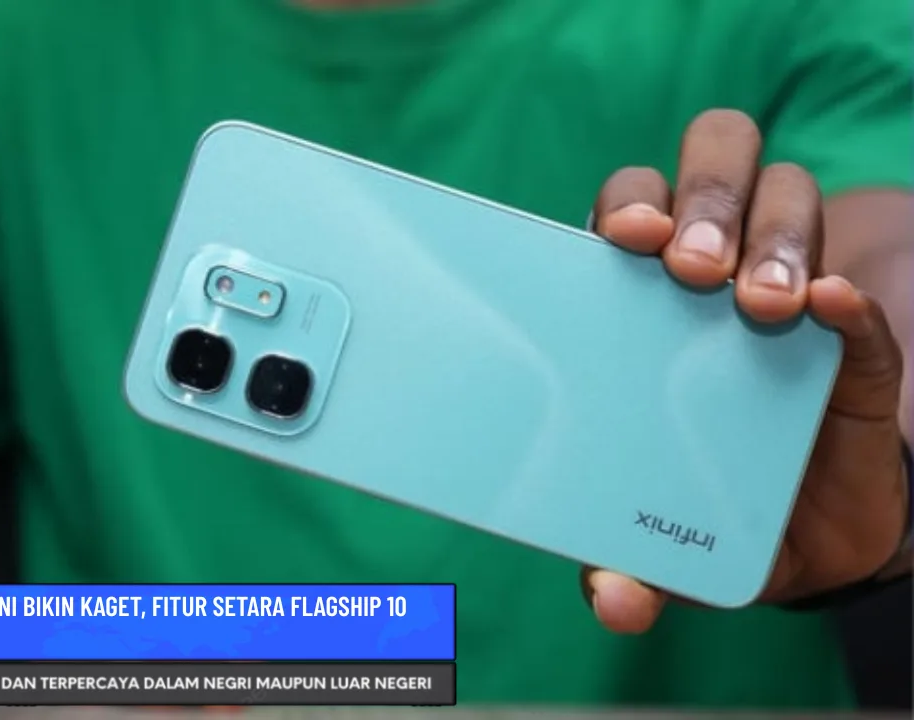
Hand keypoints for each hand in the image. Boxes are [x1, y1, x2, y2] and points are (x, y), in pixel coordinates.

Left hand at [583, 109, 908, 632]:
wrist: (808, 546)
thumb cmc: (702, 517)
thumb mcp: (655, 544)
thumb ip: (625, 567)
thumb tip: (617, 604)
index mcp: (641, 300)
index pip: (630, 207)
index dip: (628, 203)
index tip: (626, 236)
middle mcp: (712, 279)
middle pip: (711, 173)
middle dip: (705, 197)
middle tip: (691, 267)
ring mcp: (790, 301)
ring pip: (790, 202)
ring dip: (774, 235)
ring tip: (759, 305)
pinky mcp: (858, 347)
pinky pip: (862, 303)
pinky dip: (850, 302)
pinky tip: (832, 308)